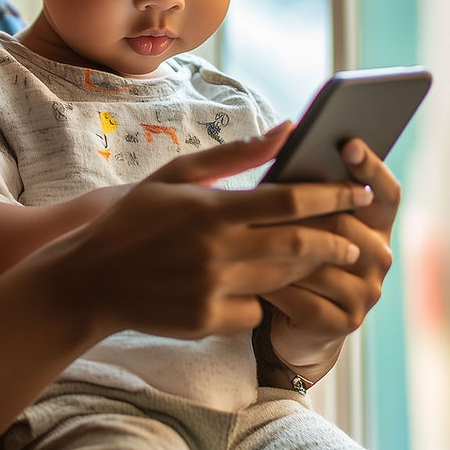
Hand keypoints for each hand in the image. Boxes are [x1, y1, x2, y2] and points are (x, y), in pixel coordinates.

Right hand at [63, 125, 372, 342]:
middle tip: (357, 237)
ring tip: (326, 258)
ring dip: (310, 270)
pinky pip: (255, 312)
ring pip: (283, 280)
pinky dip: (264, 300)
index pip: (289, 201)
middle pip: (298, 245)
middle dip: (336, 240)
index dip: (330, 196)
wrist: (90, 278)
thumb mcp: (177, 175)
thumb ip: (234, 155)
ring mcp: (212, 289)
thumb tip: (287, 128)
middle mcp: (216, 250)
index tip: (358, 191)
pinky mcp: (206, 321)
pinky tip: (261, 289)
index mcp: (211, 208)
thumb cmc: (136, 218)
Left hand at [259, 137, 398, 380]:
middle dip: (303, 215)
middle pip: (345, 224)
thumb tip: (287, 127)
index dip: (370, 168)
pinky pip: (306, 297)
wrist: (286, 317)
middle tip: (264, 205)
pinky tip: (249, 278)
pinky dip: (274, 286)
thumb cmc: (285, 250)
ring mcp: (367, 291)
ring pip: (322, 261)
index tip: (347, 144)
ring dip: (283, 251)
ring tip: (247, 240)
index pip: (385, 192)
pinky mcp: (345, 322)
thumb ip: (297, 179)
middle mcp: (380, 255)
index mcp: (374, 223)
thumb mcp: (293, 214)